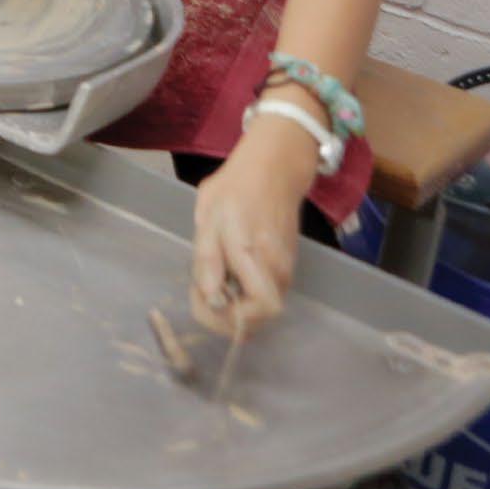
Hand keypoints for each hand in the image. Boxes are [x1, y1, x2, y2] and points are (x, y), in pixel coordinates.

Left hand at [190, 117, 316, 334]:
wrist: (272, 170)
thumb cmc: (234, 190)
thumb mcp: (208, 218)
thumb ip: (209, 260)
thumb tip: (212, 299)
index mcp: (256, 255)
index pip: (259, 311)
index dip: (229, 318)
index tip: (203, 299)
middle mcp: (278, 269)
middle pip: (261, 318)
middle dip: (228, 316)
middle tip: (203, 292)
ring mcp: (286, 269)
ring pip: (262, 308)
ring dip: (235, 305)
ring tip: (212, 278)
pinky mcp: (286, 266)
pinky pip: (265, 293)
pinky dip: (244, 294)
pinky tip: (228, 273)